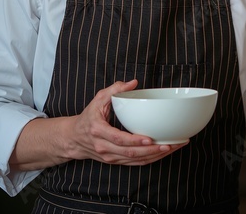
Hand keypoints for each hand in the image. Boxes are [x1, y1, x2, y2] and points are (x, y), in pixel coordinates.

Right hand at [68, 79, 185, 164]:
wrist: (74, 138)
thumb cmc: (88, 118)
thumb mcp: (97, 100)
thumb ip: (114, 90)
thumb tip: (133, 83)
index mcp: (98, 131)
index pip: (118, 139)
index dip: (135, 141)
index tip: (150, 138)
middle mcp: (103, 146)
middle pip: (130, 153)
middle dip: (151, 150)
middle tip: (169, 145)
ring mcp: (109, 156)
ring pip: (134, 160)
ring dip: (154, 156)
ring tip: (171, 148)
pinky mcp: (115, 161)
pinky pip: (134, 163)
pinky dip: (149, 160)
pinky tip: (162, 154)